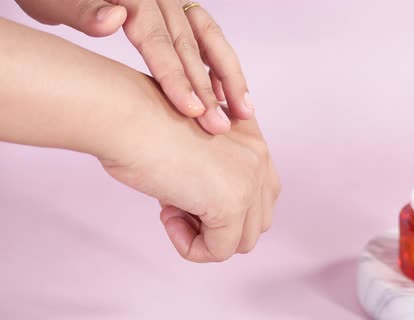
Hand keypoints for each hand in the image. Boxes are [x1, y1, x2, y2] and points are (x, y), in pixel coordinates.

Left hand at [16, 0, 253, 133]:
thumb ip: (83, 9)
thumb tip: (114, 19)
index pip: (159, 41)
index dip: (177, 78)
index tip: (192, 111)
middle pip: (189, 47)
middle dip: (207, 90)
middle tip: (220, 126)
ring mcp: (169, 4)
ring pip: (208, 42)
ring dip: (227, 78)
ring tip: (244, 110)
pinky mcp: (173, 14)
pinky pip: (205, 39)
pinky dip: (218, 66)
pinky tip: (226, 92)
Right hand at [101, 97, 279, 261]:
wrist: (126, 113)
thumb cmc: (141, 126)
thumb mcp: (189, 149)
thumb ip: (211, 176)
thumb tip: (207, 215)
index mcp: (251, 138)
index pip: (261, 195)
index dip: (223, 208)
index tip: (184, 195)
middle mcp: (258, 156)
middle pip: (258, 221)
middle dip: (219, 226)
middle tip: (177, 207)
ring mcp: (249, 179)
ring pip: (244, 241)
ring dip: (206, 237)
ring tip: (171, 210)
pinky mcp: (231, 202)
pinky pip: (220, 250)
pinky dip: (191, 247)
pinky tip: (167, 216)